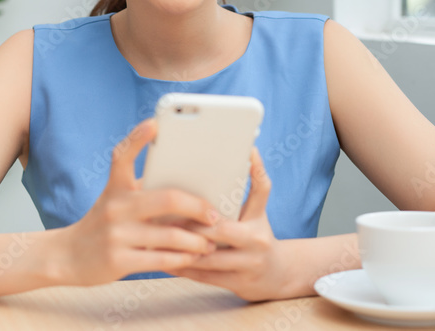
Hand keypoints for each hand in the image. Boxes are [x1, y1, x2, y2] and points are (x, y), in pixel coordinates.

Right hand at [57, 118, 218, 285]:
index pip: (123, 155)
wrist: (68, 256)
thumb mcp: (117, 200)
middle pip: (168, 199)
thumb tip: (192, 190)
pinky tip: (192, 258)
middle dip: (198, 207)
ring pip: (170, 235)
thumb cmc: (105, 223)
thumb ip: (146, 192)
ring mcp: (116, 235)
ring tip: (210, 243)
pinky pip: (161, 260)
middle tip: (215, 215)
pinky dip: (182, 259)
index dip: (138, 137)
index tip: (155, 123)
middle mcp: (115, 207)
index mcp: (116, 187)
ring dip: (196, 241)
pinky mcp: (118, 261)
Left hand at [166, 148, 291, 300]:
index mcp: (259, 218)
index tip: (211, 164)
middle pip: (218, 229)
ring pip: (208, 256)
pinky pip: (204, 276)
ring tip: (156, 238)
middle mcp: (256, 241)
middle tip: (162, 214)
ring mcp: (248, 265)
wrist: (278, 275)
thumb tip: (249, 150)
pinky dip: (183, 267)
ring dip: (181, 248)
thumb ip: (253, 184)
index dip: (241, 177)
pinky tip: (164, 260)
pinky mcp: (237, 284)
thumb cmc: (259, 234)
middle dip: (190, 223)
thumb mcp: (259, 210)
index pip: (256, 192)